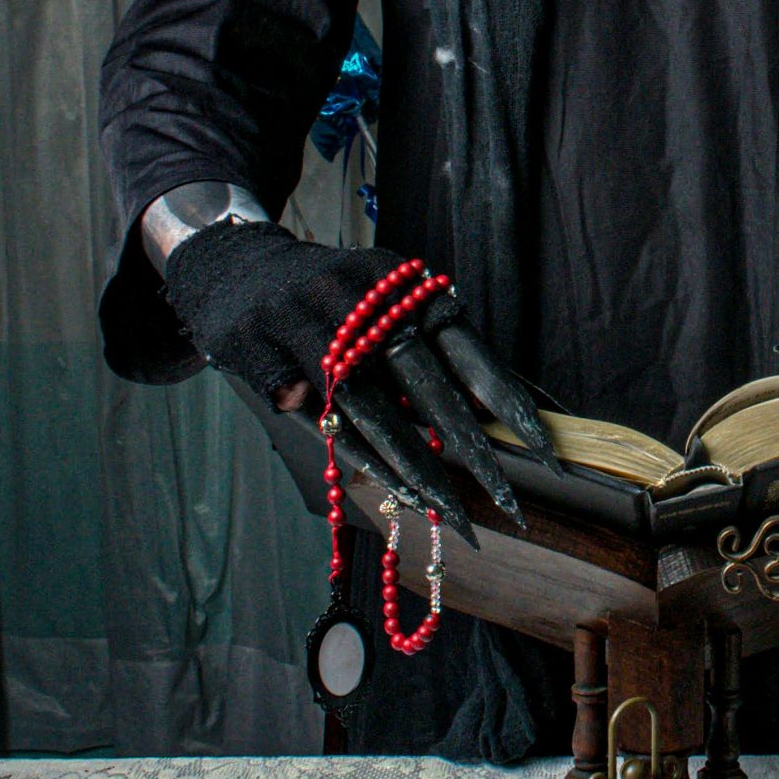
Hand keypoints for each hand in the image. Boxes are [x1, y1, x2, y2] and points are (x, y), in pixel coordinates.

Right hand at [161, 223, 560, 539]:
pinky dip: (364, 461)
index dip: (508, 402)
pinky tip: (399, 492)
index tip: (545, 449)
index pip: (469, 351)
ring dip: (416, 470)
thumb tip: (503, 405)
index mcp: (406, 287)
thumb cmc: (334, 295)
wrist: (234, 265)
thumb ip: (441, 348)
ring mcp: (314, 327)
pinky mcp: (272, 356)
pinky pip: (326, 421)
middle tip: (506, 499)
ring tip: (452, 513)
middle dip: (469, 450)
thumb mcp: (391, 301)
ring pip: (375, 414)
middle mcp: (365, 302)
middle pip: (427, 387)